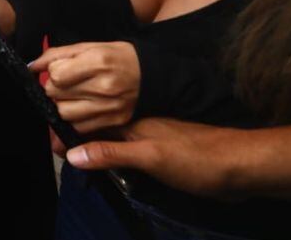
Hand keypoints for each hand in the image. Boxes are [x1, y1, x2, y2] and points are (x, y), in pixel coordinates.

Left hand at [30, 41, 140, 133]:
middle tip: (67, 83)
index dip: (53, 72)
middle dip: (55, 88)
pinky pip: (79, 127)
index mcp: (98, 62)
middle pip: (56, 94)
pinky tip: (82, 107)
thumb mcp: (90, 46)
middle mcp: (103, 86)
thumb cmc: (118, 57)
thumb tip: (31, 66)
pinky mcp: (114, 121)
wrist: (153, 75)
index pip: (55, 75)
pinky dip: (75, 119)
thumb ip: (58, 54)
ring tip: (73, 95)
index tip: (61, 69)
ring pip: (63, 113)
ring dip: (62, 104)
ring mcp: (109, 106)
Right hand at [66, 118, 240, 198]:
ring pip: (112, 141)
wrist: (241, 167)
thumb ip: (111, 153)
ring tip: (72, 161)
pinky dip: (112, 159)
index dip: (67, 130)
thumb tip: (71, 153)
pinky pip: (128, 154)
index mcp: (131, 122)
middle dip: (75, 138)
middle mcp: (138, 128)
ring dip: (93, 149)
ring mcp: (151, 141)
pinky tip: (108, 170)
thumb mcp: (149, 157)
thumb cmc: (195, 158)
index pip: (90, 121)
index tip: (48, 143)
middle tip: (53, 153)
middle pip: (98, 129)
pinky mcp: (162, 155)